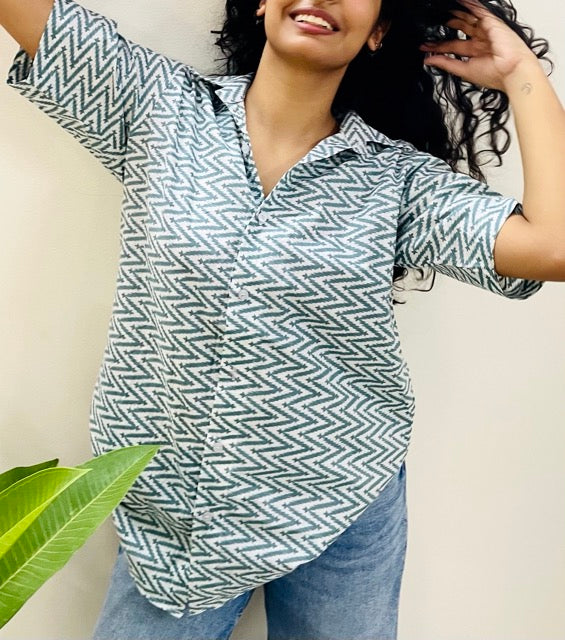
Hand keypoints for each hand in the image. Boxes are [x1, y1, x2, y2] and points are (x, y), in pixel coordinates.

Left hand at [419, 0, 539, 91]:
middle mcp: (480, 40)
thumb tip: (429, 60)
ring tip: (444, 9)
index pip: (452, 46)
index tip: (425, 47)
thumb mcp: (463, 69)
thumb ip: (446, 63)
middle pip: (460, 29)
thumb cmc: (494, 74)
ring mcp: (486, 30)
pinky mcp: (491, 22)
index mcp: (474, 53)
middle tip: (432, 23)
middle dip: (447, 25)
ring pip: (468, 17)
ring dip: (457, 12)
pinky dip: (470, 5)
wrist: (511, 71)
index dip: (437, 46)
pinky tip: (461, 2)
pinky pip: (479, 9)